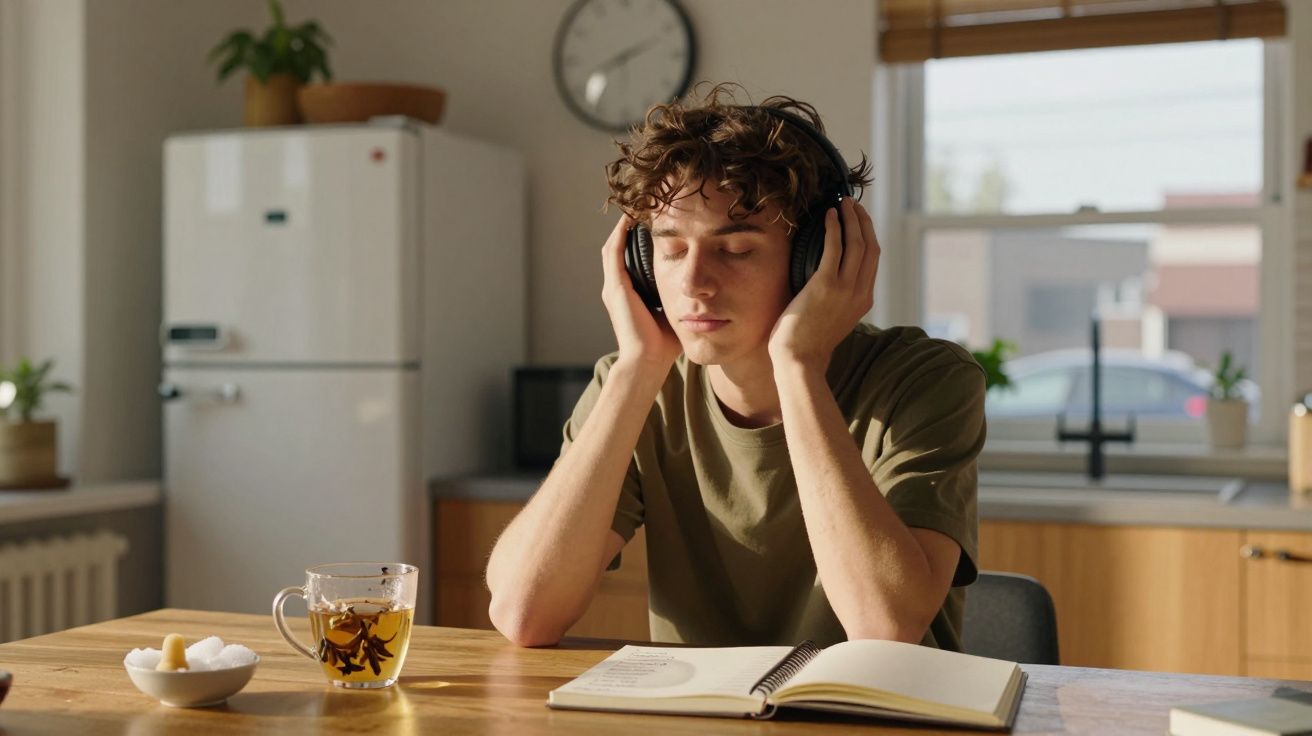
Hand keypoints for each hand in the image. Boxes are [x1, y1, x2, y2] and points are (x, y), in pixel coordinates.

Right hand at [600, 214, 681, 370]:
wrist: (648, 362)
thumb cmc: (664, 345)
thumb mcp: (675, 313)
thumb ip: (682, 299)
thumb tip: (705, 289)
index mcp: (629, 294)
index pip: (631, 259)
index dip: (638, 241)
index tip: (655, 224)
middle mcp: (617, 287)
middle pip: (619, 248)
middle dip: (629, 229)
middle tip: (644, 209)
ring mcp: (613, 286)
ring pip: (613, 246)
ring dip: (623, 227)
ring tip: (636, 208)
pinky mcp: (615, 287)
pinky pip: (614, 253)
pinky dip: (620, 235)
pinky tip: (630, 220)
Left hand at [768, 197, 879, 371]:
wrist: (800, 360)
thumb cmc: (808, 341)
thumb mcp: (834, 318)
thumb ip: (838, 299)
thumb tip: (828, 280)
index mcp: (864, 300)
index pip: (873, 260)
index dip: (868, 235)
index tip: (860, 220)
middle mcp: (860, 292)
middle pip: (870, 247)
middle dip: (863, 222)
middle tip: (853, 205)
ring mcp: (845, 289)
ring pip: (857, 244)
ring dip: (851, 219)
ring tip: (843, 204)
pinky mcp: (826, 285)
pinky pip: (834, 248)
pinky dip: (834, 228)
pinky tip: (829, 216)